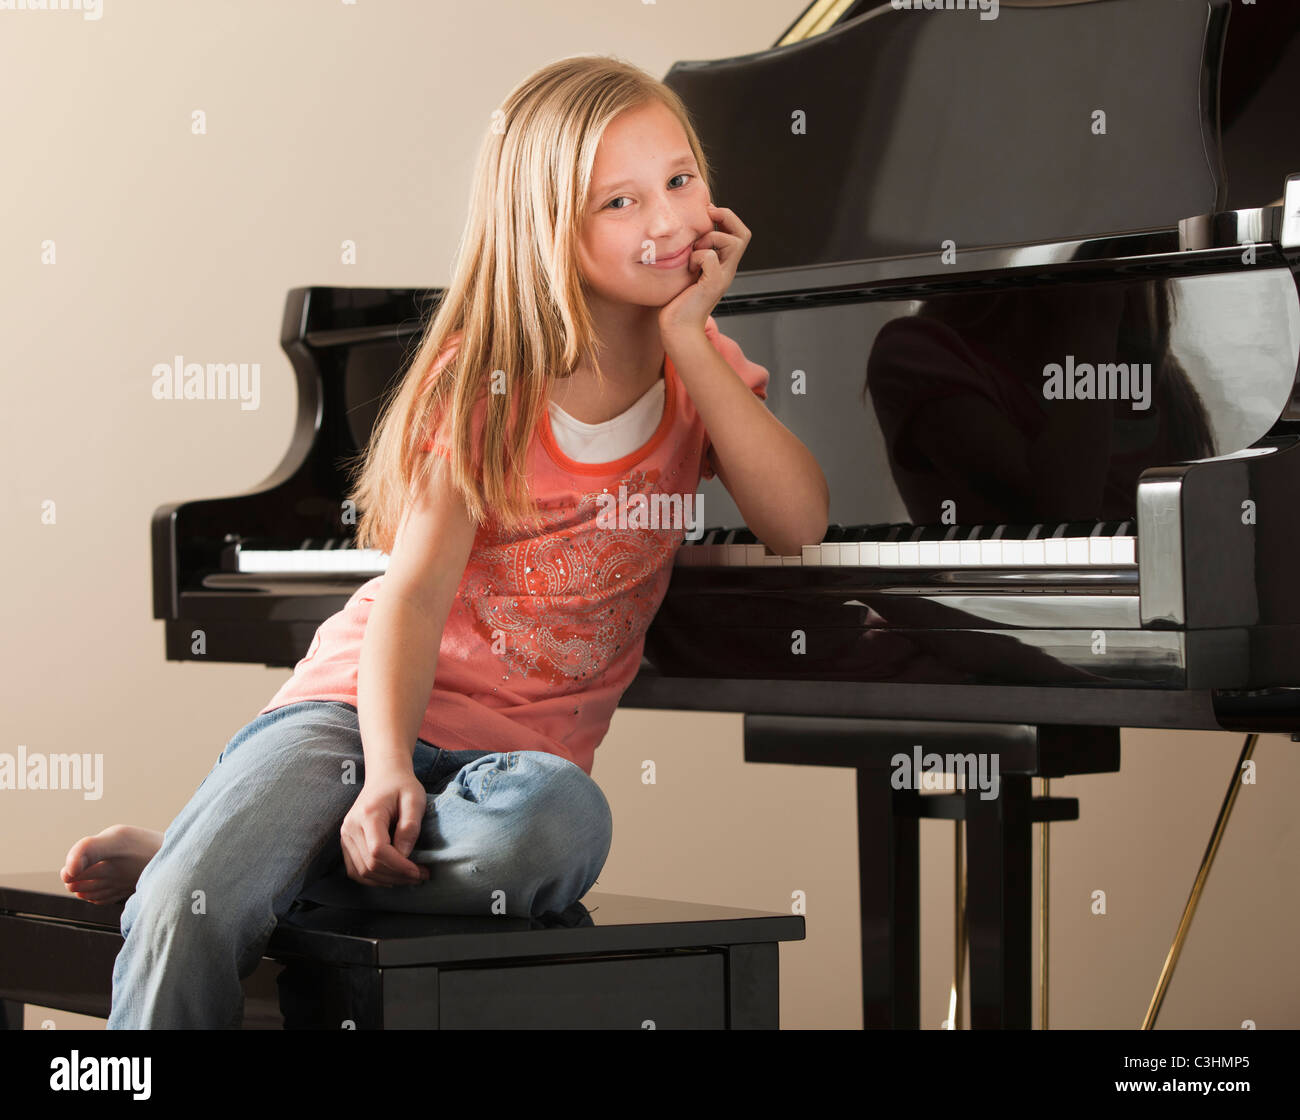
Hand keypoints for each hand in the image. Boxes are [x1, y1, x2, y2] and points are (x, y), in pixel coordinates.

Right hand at [340, 766, 431, 886]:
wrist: (384, 776)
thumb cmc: (402, 786)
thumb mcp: (414, 800)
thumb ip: (410, 826)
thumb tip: (404, 855)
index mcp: (368, 815)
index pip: (378, 851)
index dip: (399, 866)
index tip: (420, 871)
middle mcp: (351, 827)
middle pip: (369, 865)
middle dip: (397, 876)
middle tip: (421, 876)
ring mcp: (345, 836)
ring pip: (362, 872)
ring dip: (387, 880)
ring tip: (410, 877)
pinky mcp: (346, 843)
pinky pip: (356, 870)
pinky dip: (374, 878)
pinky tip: (392, 877)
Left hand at [658, 203, 750, 341]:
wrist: (677, 327)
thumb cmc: (678, 301)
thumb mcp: (687, 270)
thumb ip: (693, 252)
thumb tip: (687, 232)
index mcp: (724, 265)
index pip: (739, 233)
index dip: (727, 217)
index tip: (708, 212)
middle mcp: (728, 270)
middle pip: (743, 234)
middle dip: (726, 218)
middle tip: (707, 219)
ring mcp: (722, 277)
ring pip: (732, 242)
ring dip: (710, 239)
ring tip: (694, 252)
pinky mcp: (712, 284)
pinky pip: (711, 257)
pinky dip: (698, 256)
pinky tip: (689, 268)